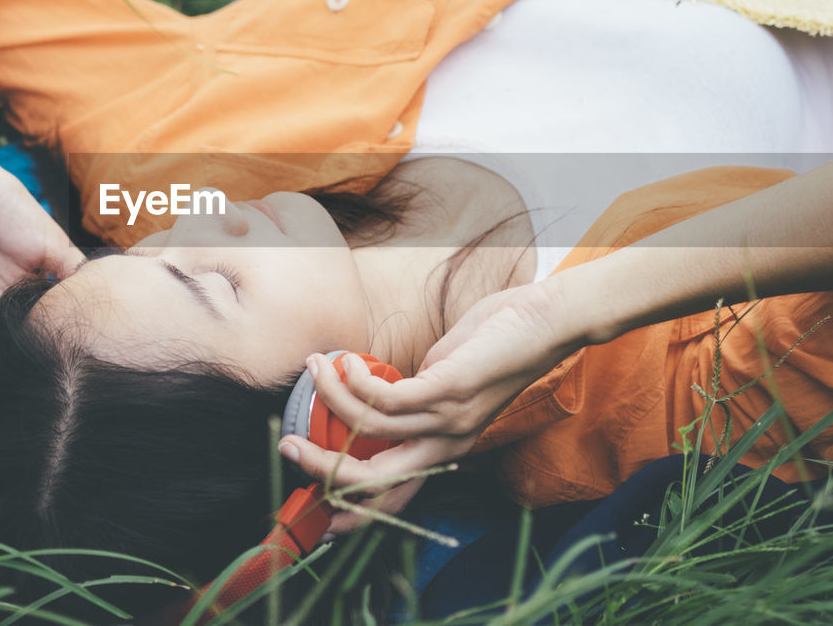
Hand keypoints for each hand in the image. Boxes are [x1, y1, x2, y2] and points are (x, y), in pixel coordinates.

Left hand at [0, 157, 83, 382]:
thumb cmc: (3, 203)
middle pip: (0, 366)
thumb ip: (71, 276)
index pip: (33, 345)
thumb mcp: (50, 240)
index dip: (37, 357)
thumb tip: (101, 311)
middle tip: (9, 357)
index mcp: (25, 300)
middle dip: (5, 373)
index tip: (42, 354)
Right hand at [279, 280, 580, 532]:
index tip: (316, 509)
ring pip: (372, 430)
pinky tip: (346, 361)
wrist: (543, 322)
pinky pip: (389, 398)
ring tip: (314, 367)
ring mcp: (450, 419)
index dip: (354, 510)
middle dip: (324, 467)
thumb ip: (412, 395)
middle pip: (376, 479)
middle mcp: (447, 444)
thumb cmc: (491, 345)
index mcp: (444, 448)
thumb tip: (370, 391)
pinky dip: (357, 381)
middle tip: (288, 444)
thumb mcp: (445, 380)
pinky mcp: (451, 389)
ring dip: (332, 398)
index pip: (396, 495)